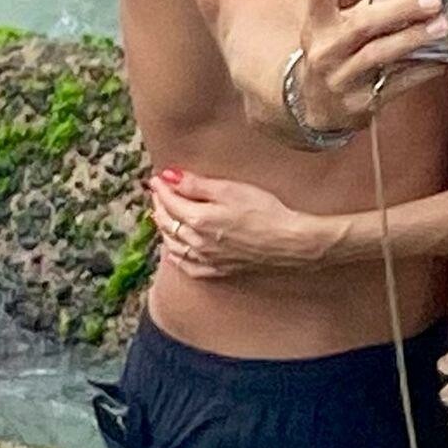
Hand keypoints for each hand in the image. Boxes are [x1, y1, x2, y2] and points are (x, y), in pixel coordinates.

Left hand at [150, 170, 320, 274]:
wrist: (290, 242)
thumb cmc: (265, 212)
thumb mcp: (230, 189)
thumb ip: (197, 185)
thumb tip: (169, 177)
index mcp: (198, 220)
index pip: (170, 202)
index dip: (162, 189)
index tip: (158, 179)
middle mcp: (197, 242)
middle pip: (169, 223)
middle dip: (160, 206)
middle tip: (159, 194)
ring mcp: (207, 259)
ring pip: (174, 245)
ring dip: (165, 230)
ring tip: (163, 217)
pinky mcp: (219, 270)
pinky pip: (188, 267)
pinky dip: (177, 256)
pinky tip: (176, 251)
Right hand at [294, 0, 447, 134]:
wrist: (315, 105)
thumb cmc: (335, 55)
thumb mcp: (337, 28)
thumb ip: (368, 8)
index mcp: (317, 22)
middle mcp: (325, 49)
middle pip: (362, 23)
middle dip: (400, 8)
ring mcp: (340, 78)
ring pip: (378, 53)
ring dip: (414, 37)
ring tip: (441, 26)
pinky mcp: (359, 103)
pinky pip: (394, 84)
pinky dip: (420, 70)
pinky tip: (441, 59)